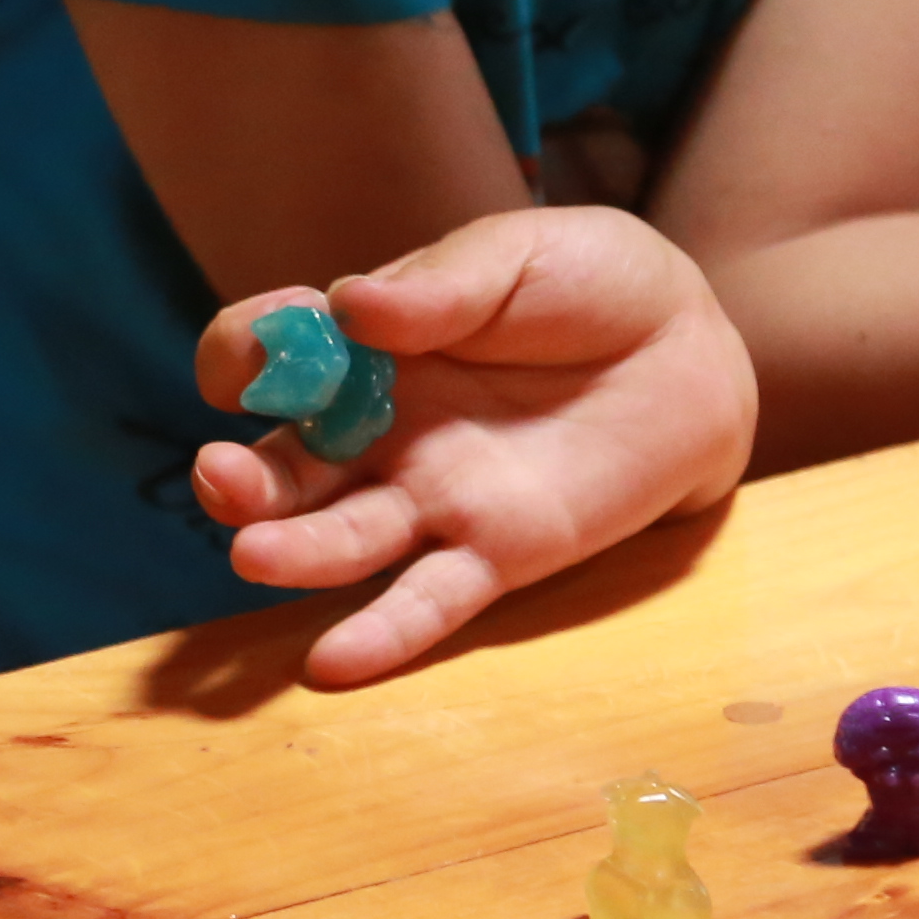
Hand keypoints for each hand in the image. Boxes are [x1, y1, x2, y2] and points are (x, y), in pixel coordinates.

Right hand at [190, 207, 757, 687]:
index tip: (253, 360)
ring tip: (254, 555)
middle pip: (284, 467)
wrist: (695, 347)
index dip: (243, 355)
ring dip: (290, 552)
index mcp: (366, 348)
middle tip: (223, 478)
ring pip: (341, 540)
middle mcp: (378, 432)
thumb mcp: (519, 254)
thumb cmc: (594, 284)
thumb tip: (353, 305)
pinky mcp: (495, 553)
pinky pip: (429, 602)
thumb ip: (441, 285)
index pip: (270, 355)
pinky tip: (330, 664)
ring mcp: (432, 498)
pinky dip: (380, 637)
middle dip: (241, 479)